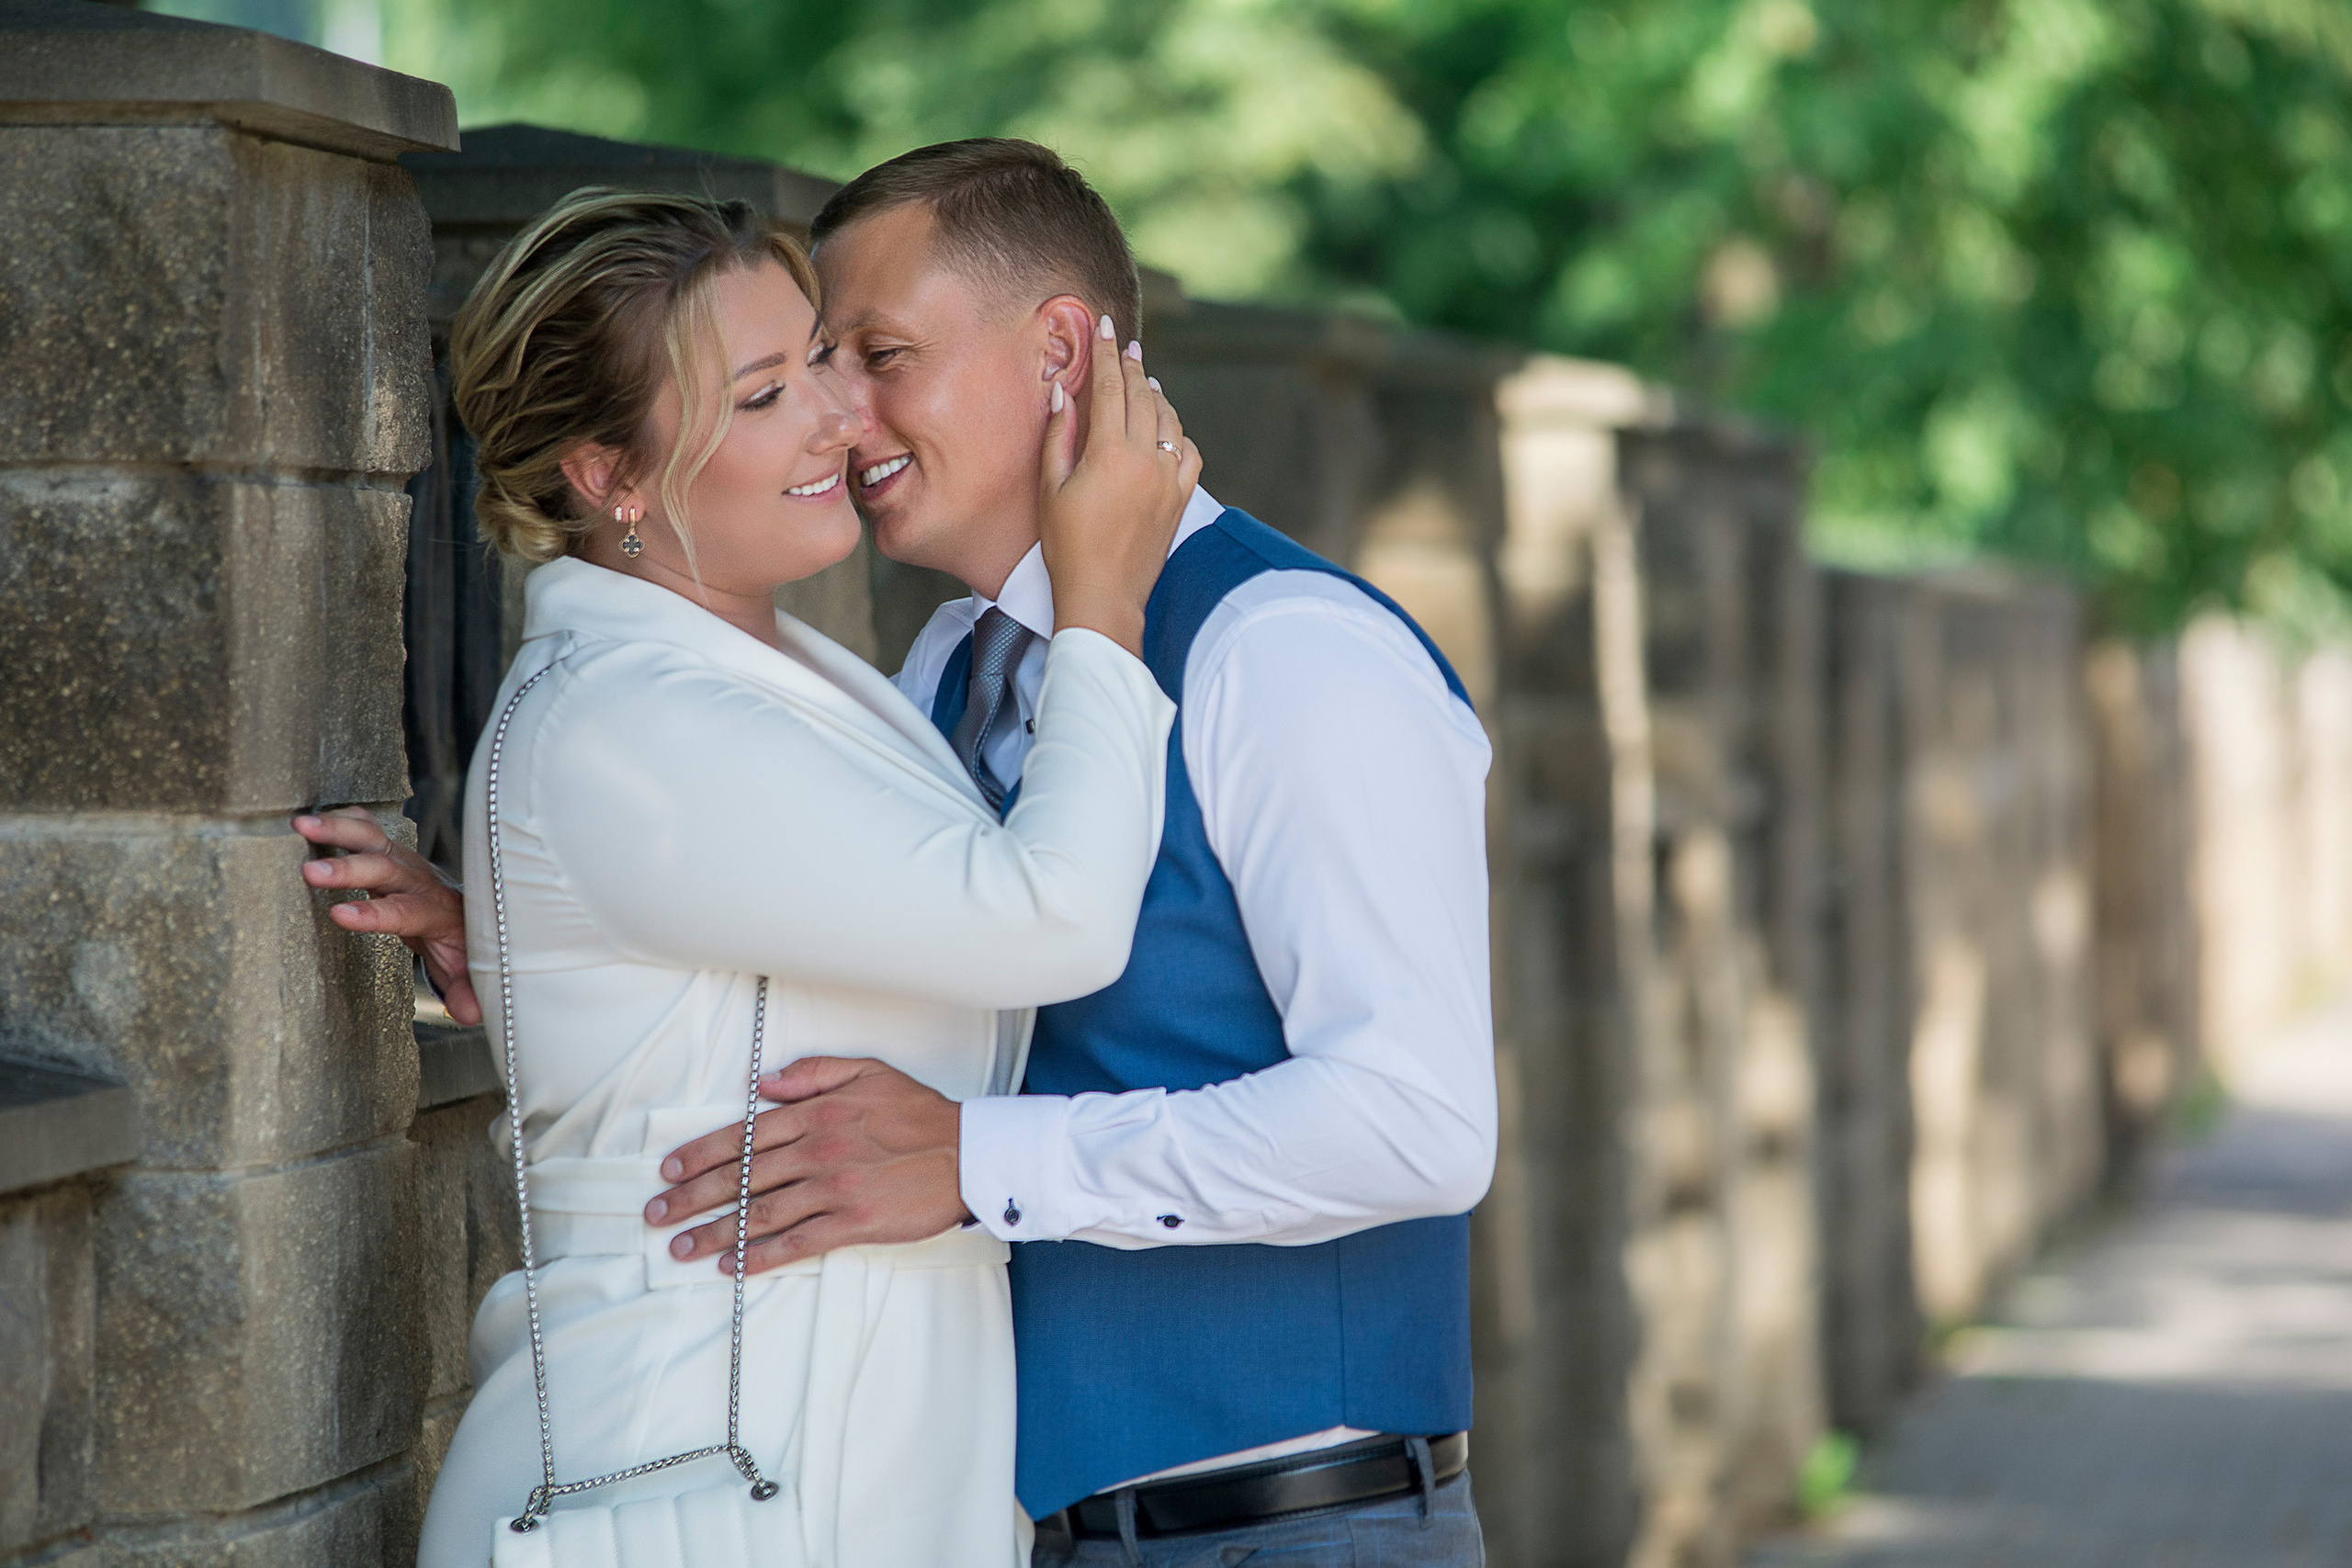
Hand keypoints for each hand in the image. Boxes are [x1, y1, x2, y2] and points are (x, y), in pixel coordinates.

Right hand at [294, 807, 479, 1024]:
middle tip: (309, 872)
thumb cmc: (463, 943)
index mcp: (436, 911)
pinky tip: (312, 818)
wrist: (468, 909)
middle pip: (385, 869)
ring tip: (300, 825)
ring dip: (339, 829)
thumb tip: (471, 1011)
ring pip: (373, 839)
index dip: (373, 912)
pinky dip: (343, 818)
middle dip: (348, 869)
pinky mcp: (390, 852)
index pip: (405, 911)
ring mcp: (404, 862)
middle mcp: (420, 880)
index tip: (338, 914)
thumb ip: (469, 990)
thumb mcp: (468, 972)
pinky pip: (367, 829)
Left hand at [646, 1057, 970, 1274]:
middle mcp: (818, 1150)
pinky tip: (732, 1265)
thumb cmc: (920, 1113)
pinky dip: (760, 1254)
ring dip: (715, 1232)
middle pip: (742, 1176)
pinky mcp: (853, 1223)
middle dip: (693, 1197)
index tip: (670, 1170)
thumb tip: (763, 1084)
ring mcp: (835, 1188)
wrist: (969, 1153)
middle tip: (658, 1215)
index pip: (746, 1134)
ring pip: (760, 1212)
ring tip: (681, 1247)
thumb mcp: (869, 1072)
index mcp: (817, 1113)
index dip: (702, 1154)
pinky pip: (796, 1241)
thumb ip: (813, 1075)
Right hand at [1039, 316, 1202, 656]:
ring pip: (1169, 421)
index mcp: (1110, 452)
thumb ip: (1059, 435)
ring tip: (1145, 382)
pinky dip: (1177, 433)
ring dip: (1155, 396)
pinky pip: (1188, 453)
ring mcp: (1168, 479)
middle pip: (1142, 397)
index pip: (1110, 387)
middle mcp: (1146, 459)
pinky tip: (1168, 428)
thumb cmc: (1067, 546)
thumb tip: (1063, 392)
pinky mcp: (1180, 499)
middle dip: (1132, 367)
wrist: (1105, 595)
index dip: (1106, 353)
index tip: (1105, 327)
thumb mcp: (1051, 488)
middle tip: (1125, 346)